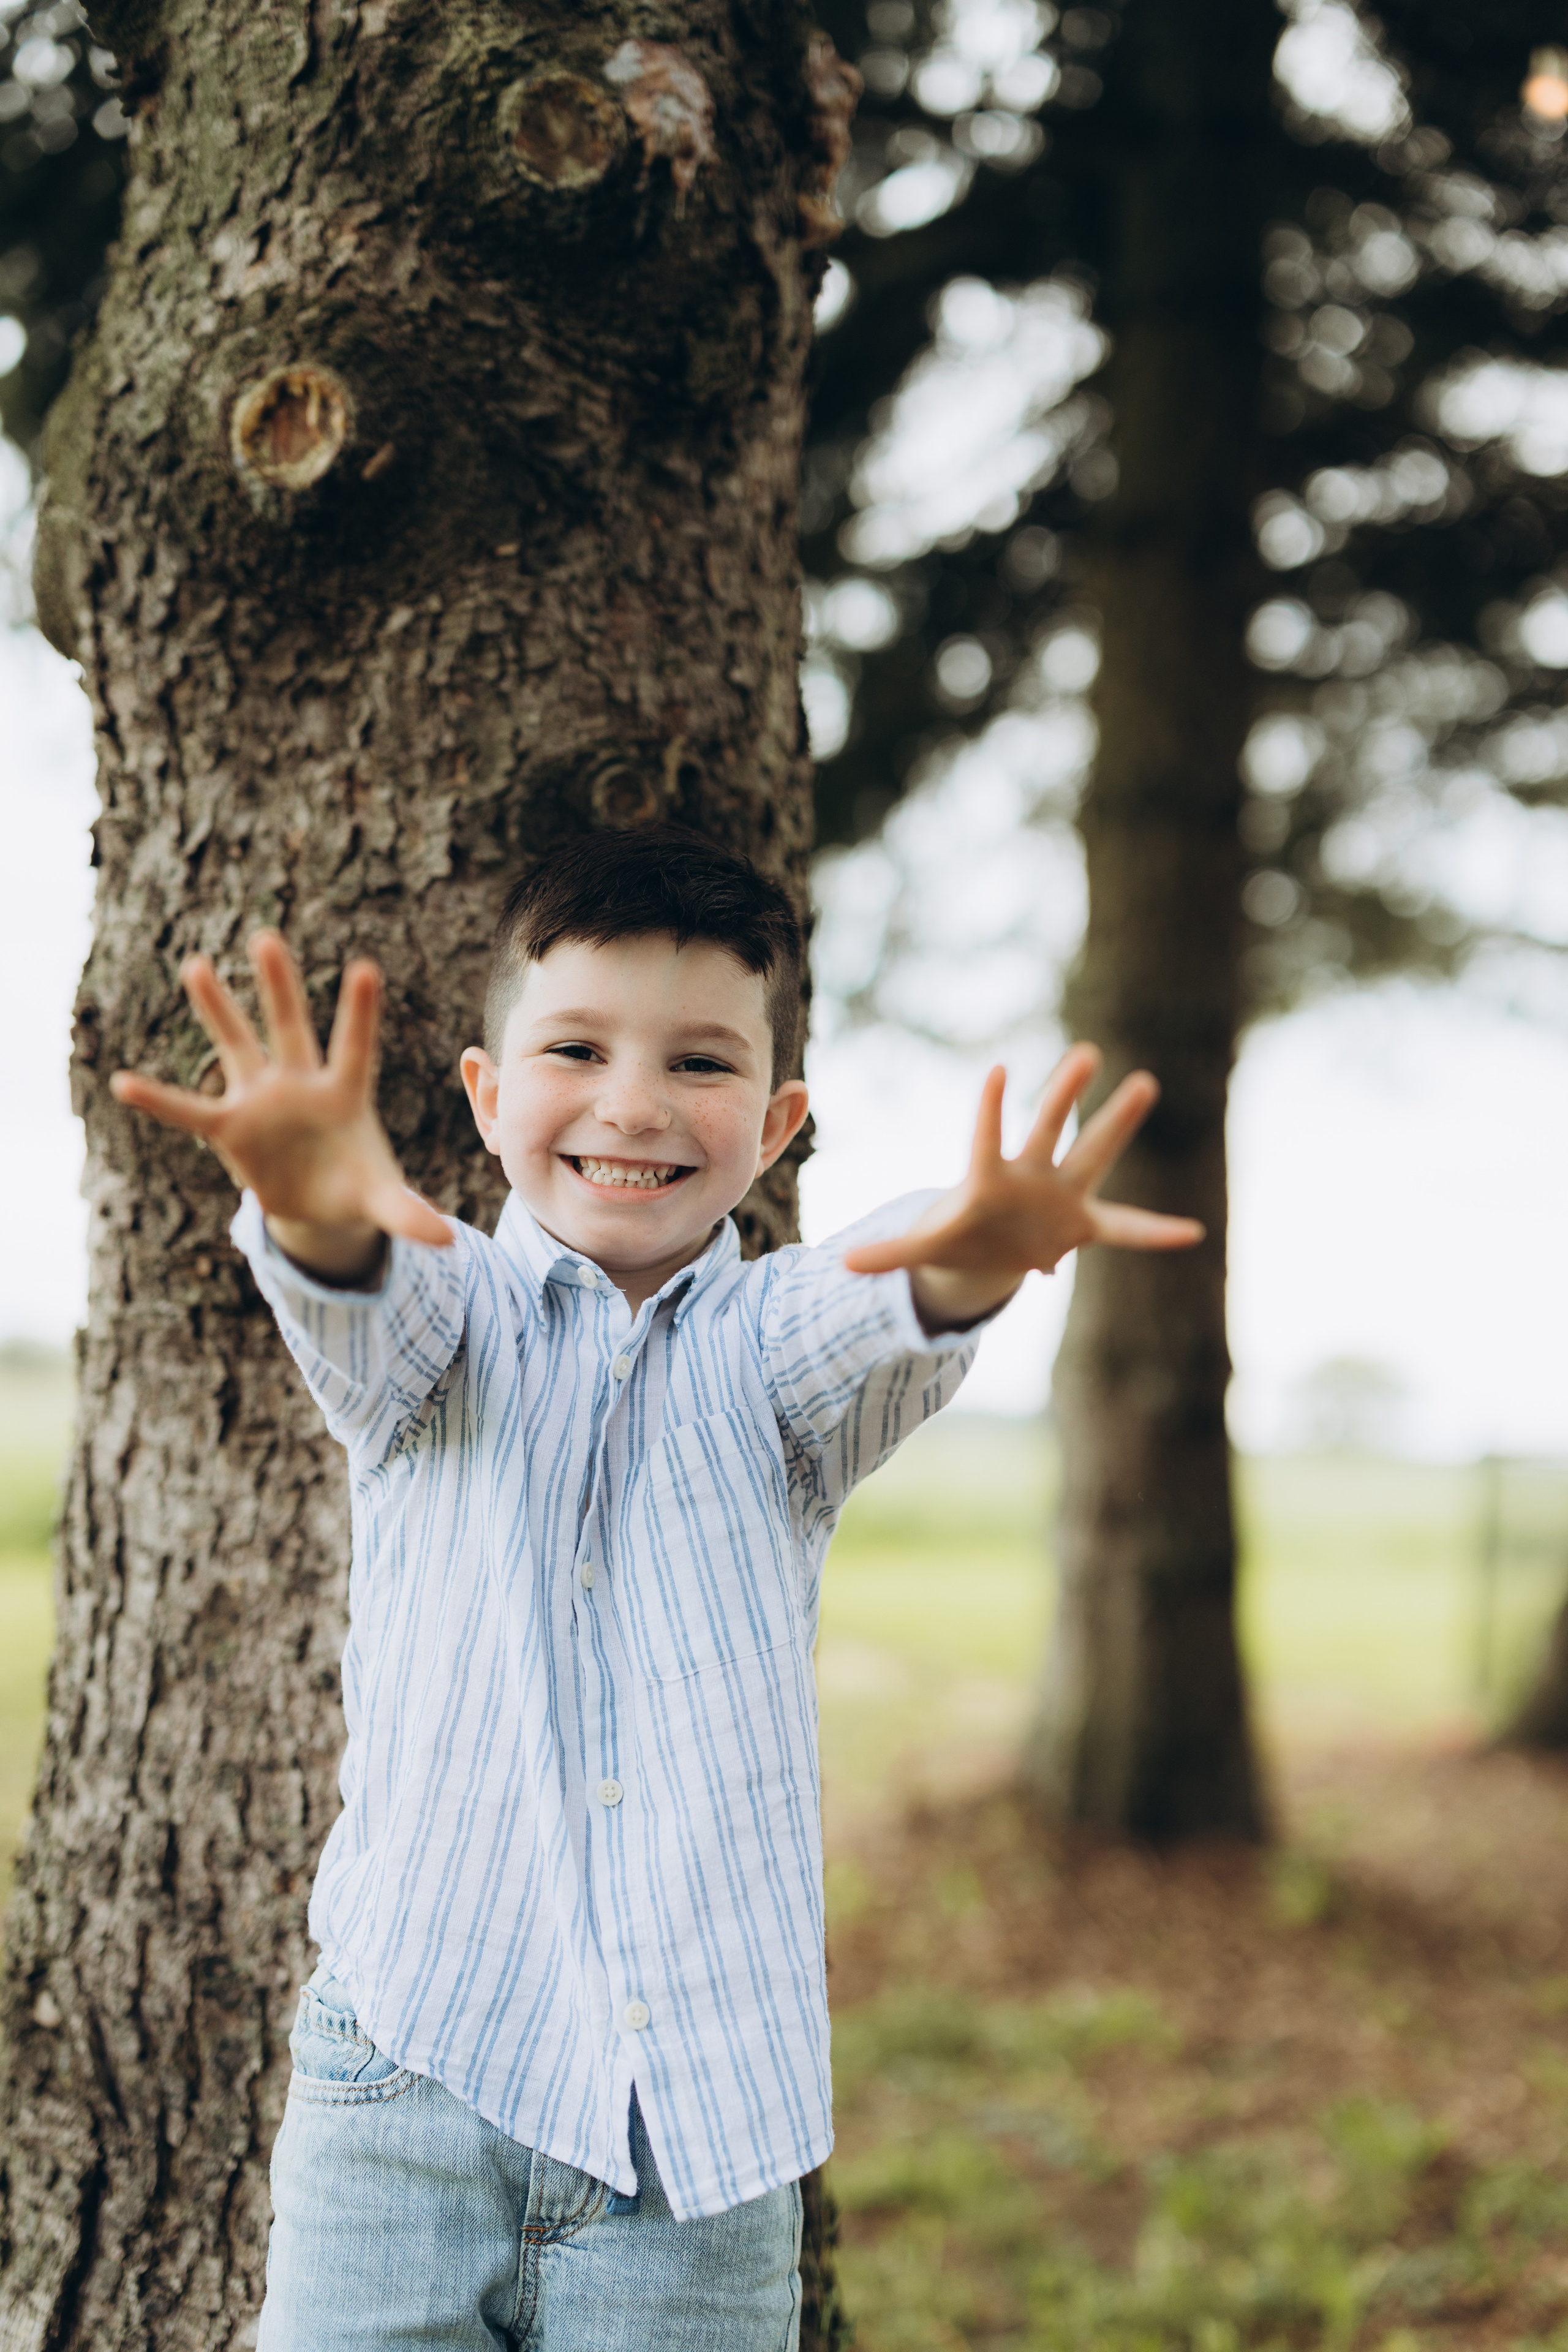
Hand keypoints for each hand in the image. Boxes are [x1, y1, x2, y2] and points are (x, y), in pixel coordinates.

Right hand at [110, 931, 451, 1279]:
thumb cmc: (357, 1186)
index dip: (359, 1012)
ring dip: (218, 1009)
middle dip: (279, 988)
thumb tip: (447, 1240)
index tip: (365, 967)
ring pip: (238, 1046)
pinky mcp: (231, 1127)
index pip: (356, 1047)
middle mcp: (301, 1085)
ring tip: (198, 965)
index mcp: (346, 1095)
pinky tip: (122, 1082)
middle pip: (291, 1028)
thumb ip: (409, 1214)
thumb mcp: (383, 1201)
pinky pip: (190, 1111)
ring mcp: (262, 1101)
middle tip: (266, 938)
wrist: (319, 1203)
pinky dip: (159, 1100)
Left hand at [842, 1046, 1203, 1329]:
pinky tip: (1192, 1233)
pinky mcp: (1082, 1222)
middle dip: (1065, 1094)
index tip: (998, 1072)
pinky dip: (1154, 1233)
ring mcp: (1061, 1193)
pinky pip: (1125, 1228)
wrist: (987, 1247)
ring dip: (1117, 1121)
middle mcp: (1030, 1175)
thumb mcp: (923, 1247)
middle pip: (1048, 1128)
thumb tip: (841, 1265)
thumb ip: (889, 1253)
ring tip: (1144, 1081)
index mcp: (989, 1179)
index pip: (987, 1138)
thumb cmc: (955, 1236)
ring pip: (1092, 1152)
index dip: (991, 1109)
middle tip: (1086, 1051)